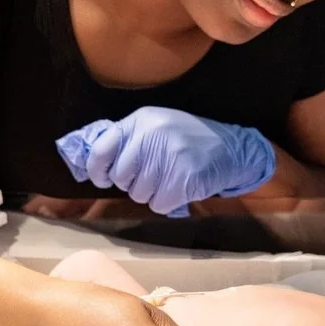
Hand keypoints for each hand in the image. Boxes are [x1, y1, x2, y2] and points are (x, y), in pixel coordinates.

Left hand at [56, 107, 276, 216]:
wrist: (231, 148)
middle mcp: (153, 135)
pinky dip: (167, 202)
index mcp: (141, 121)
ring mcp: (170, 156)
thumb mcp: (156, 127)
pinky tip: (179, 188)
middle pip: (121, 177)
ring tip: (168, 179)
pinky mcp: (184, 177)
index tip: (102, 179)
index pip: (102, 149)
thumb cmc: (187, 140)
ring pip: (139, 193)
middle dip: (131, 184)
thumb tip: (93, 164)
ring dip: (151, 194)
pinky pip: (159, 204)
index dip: (97, 170)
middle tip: (149, 178)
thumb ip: (128, 140)